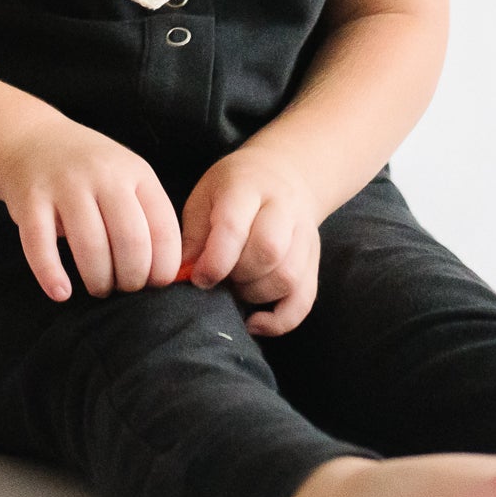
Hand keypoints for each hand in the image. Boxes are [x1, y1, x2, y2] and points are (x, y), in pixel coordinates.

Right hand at [0, 113, 179, 300]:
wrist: (30, 139)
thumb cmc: (88, 171)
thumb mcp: (125, 177)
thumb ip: (146, 216)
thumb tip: (164, 275)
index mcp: (136, 172)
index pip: (163, 229)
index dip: (164, 267)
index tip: (155, 284)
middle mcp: (103, 174)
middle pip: (130, 241)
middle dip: (132, 279)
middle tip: (124, 287)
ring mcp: (64, 185)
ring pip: (90, 246)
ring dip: (98, 281)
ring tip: (98, 287)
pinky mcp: (29, 199)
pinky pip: (40, 245)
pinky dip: (51, 275)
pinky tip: (61, 293)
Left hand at [180, 146, 322, 334]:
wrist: (286, 174)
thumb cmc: (235, 189)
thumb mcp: (205, 196)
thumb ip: (194, 233)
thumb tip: (182, 273)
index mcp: (248, 187)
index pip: (235, 226)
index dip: (214, 260)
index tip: (198, 278)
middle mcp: (284, 208)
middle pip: (268, 251)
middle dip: (237, 276)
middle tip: (219, 279)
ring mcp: (304, 235)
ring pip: (288, 276)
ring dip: (255, 295)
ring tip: (235, 290)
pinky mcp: (314, 261)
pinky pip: (304, 300)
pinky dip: (280, 320)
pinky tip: (255, 322)